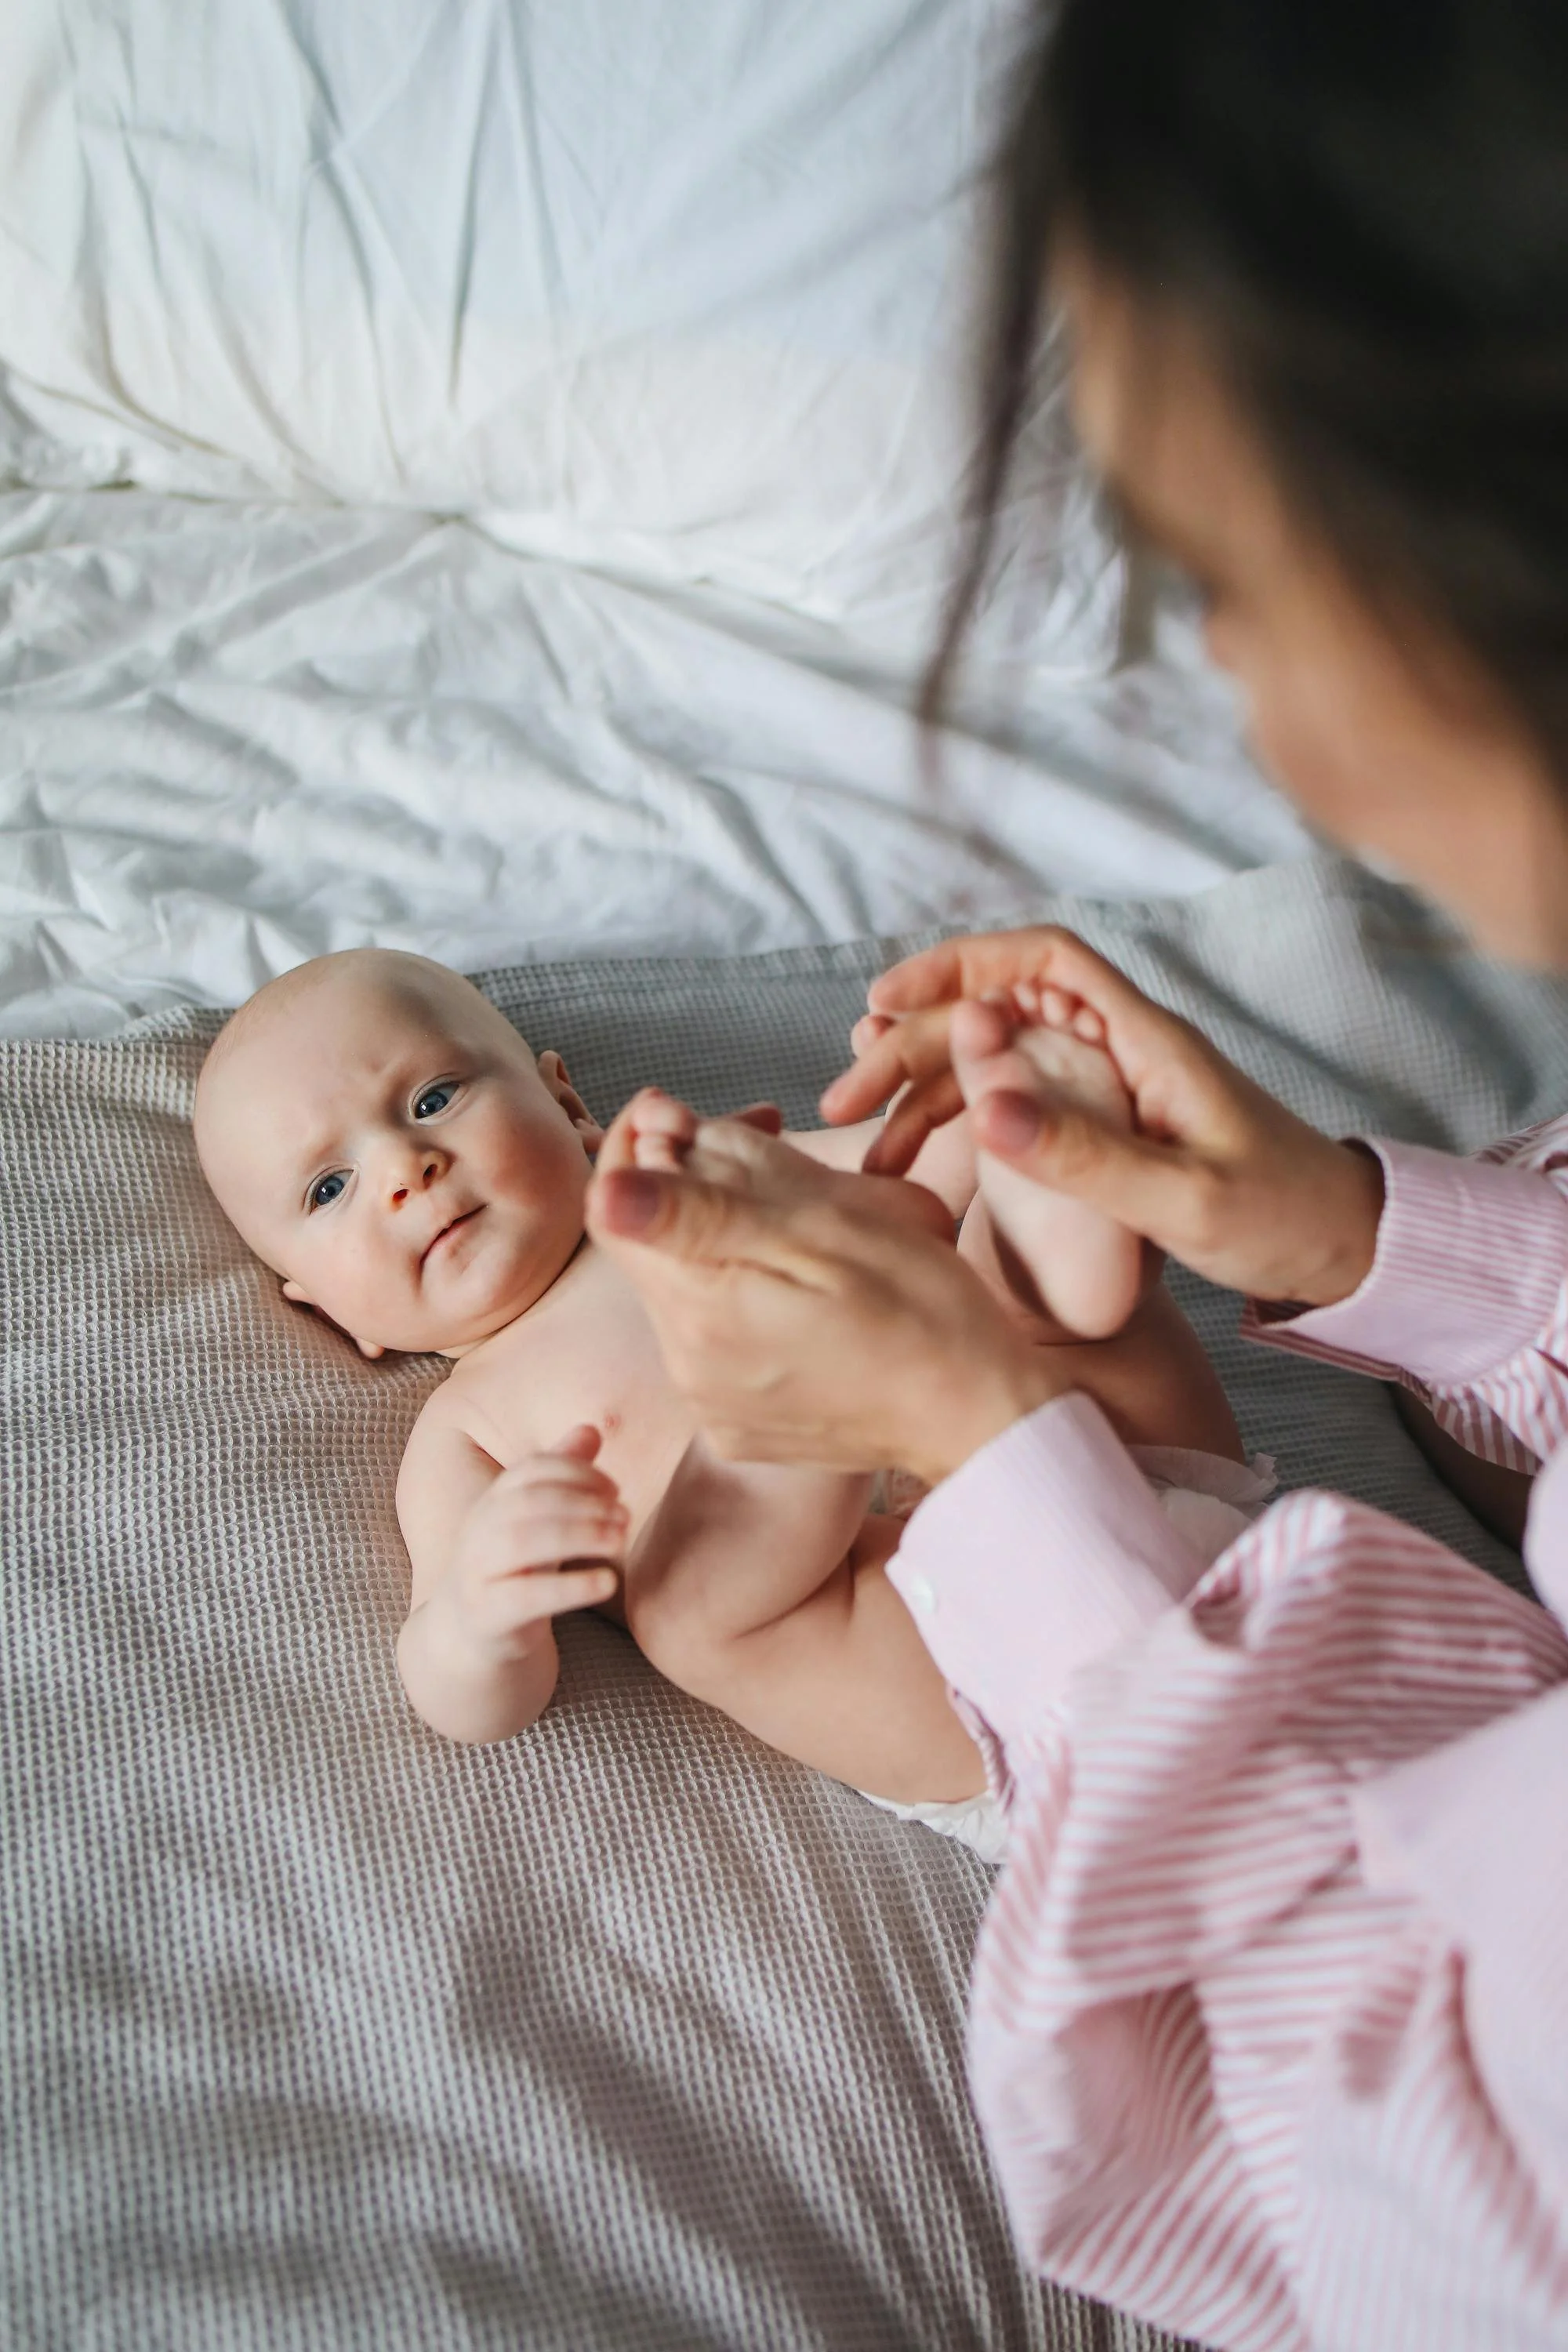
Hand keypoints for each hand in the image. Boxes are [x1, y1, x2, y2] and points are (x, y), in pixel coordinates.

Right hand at [439, 1427, 624, 1664]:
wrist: (470, 1635)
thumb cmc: (516, 1568)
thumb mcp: (538, 1521)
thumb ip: (563, 1477)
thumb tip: (592, 1430)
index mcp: (493, 1501)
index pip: (533, 1469)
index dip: (577, 1472)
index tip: (616, 1488)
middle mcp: (479, 1530)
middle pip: (528, 1501)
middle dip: (582, 1502)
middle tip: (625, 1515)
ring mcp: (477, 1573)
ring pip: (521, 1543)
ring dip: (578, 1535)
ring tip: (620, 1540)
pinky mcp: (487, 1615)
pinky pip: (526, 1597)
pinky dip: (571, 1587)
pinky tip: (608, 1583)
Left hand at [587, 1101, 1063, 1485]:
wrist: (981, 1421)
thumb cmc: (926, 1312)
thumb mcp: (828, 1232)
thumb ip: (707, 1210)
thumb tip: (605, 1188)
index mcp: (702, 1309)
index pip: (613, 1206)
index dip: (640, 1146)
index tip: (686, 1112)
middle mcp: (686, 1365)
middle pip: (648, 1245)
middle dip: (689, 1181)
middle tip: (764, 1138)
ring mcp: (708, 1401)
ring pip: (682, 1286)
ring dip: (719, 1235)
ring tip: (796, 1212)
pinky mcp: (734, 1422)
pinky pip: (710, 1337)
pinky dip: (739, 1290)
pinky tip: (799, 1279)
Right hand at [821, 926, 1384, 1309]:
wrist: (1340, 1249)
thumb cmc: (1282, 1214)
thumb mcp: (1186, 1198)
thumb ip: (1088, 1158)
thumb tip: (986, 1106)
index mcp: (1144, 1040)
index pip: (1043, 959)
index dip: (960, 963)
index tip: (887, 1000)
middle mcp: (1118, 1049)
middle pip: (996, 1014)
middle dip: (913, 1045)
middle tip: (846, 1101)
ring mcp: (1107, 1089)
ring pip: (993, 1064)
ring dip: (923, 1095)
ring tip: (865, 1151)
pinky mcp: (1102, 1129)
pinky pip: (1013, 1109)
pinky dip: (957, 1128)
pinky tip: (912, 1159)